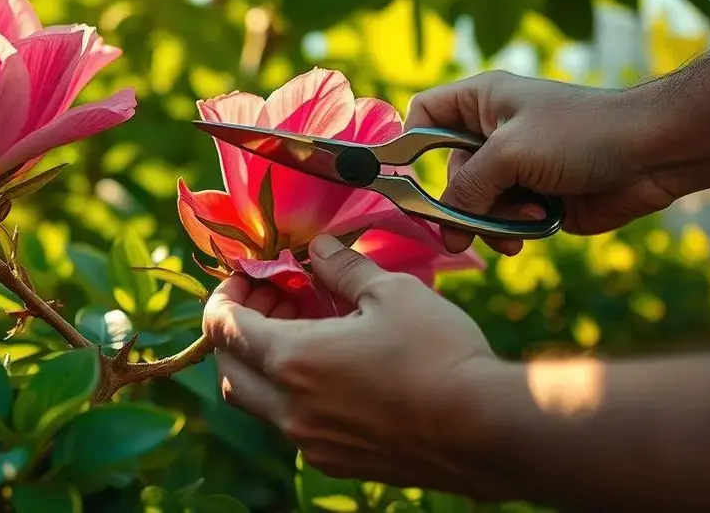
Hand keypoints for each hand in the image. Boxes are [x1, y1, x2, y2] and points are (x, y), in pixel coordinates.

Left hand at [202, 234, 510, 496]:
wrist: (488, 431)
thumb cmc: (440, 354)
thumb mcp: (391, 292)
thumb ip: (343, 268)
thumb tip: (317, 248)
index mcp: (292, 360)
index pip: (222, 328)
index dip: (224, 295)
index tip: (247, 277)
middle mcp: (289, 408)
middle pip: (228, 369)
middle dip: (237, 329)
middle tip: (274, 298)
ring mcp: (310, 442)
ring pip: (258, 401)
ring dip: (264, 362)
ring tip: (305, 327)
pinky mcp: (336, 461)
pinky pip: (293, 425)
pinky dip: (293, 392)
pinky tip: (334, 368)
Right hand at [406, 70, 683, 255]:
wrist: (652, 155)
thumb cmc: (581, 133)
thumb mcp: (509, 153)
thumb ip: (465, 188)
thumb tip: (445, 229)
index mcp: (479, 102)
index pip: (422, 115)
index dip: (409, 145)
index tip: (405, 178)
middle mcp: (490, 133)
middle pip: (446, 174)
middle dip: (460, 202)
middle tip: (464, 226)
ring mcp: (512, 168)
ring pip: (473, 205)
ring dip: (489, 221)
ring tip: (519, 224)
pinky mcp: (532, 199)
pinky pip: (501, 222)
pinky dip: (511, 230)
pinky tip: (534, 227)